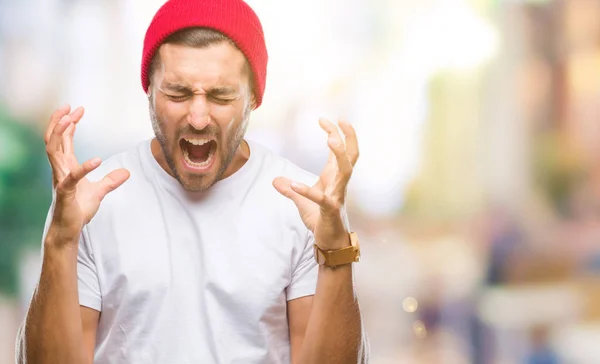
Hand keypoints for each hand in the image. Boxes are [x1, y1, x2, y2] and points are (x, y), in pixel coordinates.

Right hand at [45, 105, 129, 244]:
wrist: (70, 230)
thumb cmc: (78, 210)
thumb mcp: (99, 192)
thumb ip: (110, 180)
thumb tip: (126, 172)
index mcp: (66, 166)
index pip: (63, 140)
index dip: (68, 123)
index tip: (78, 110)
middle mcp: (59, 170)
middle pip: (53, 139)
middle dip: (59, 121)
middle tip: (69, 106)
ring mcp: (60, 180)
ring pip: (53, 151)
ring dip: (60, 133)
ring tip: (69, 119)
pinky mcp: (65, 193)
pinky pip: (72, 177)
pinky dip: (84, 168)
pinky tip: (97, 160)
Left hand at [273, 118, 358, 249]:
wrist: (329, 243)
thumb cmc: (321, 220)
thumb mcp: (302, 202)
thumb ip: (291, 190)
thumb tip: (275, 180)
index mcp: (334, 178)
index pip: (340, 151)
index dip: (336, 133)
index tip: (324, 119)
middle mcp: (339, 184)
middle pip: (351, 156)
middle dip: (348, 137)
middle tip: (338, 121)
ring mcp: (337, 196)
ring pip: (345, 172)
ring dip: (339, 155)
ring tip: (330, 140)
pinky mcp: (330, 211)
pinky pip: (321, 199)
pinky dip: (307, 191)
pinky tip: (294, 185)